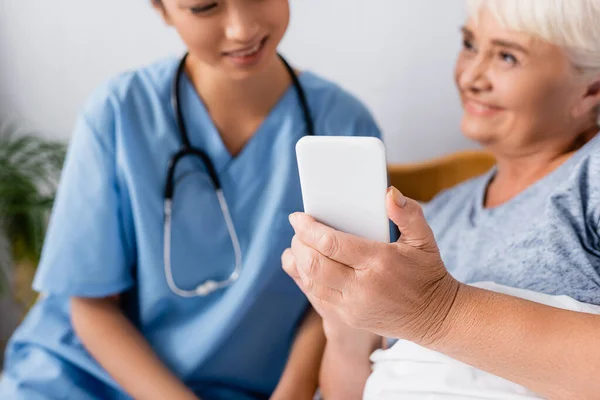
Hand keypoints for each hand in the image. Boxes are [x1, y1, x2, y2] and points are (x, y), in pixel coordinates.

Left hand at [285, 187, 459, 344]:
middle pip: (314, 264)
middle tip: (298, 229)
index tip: (297, 217)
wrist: (435, 316)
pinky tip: (307, 265)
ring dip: (299, 261)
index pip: (331, 244)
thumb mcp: (424, 239)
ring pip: (311, 282)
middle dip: (299, 243)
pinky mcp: (348, 318)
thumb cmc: (427, 273)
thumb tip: (389, 193)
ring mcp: (353, 306)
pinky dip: (306, 279)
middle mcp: (362, 287)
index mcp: (379, 261)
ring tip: (300, 244)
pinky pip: (317, 297)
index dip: (308, 228)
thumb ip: (408, 213)